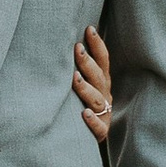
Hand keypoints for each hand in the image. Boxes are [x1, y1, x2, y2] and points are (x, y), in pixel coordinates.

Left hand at [72, 23, 112, 147]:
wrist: (86, 138)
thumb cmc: (78, 104)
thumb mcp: (83, 84)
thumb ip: (77, 67)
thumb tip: (60, 40)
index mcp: (102, 82)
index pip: (103, 61)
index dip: (97, 45)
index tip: (89, 28)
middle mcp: (104, 95)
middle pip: (98, 77)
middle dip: (88, 63)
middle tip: (77, 49)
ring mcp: (103, 114)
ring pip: (96, 99)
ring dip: (86, 88)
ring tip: (75, 78)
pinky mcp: (100, 131)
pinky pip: (98, 126)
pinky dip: (91, 120)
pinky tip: (84, 113)